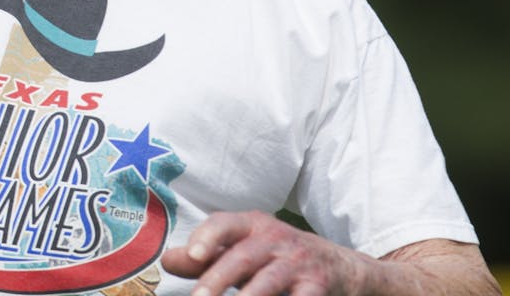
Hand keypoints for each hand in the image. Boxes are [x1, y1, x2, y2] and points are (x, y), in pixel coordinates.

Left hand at [161, 211, 364, 295]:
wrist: (342, 266)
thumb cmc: (278, 257)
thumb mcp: (244, 248)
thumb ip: (206, 256)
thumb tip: (167, 260)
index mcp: (252, 225)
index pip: (225, 223)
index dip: (208, 237)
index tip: (192, 256)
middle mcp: (276, 239)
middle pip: (243, 256)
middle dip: (218, 278)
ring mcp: (299, 263)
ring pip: (270, 281)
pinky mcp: (318, 286)